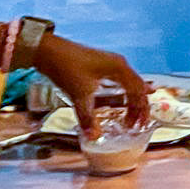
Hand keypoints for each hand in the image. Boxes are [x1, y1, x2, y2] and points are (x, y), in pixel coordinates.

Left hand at [33, 34, 147, 133]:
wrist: (49, 51)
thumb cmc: (67, 68)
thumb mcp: (79, 94)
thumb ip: (87, 117)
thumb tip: (93, 137)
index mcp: (120, 69)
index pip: (138, 91)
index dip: (140, 109)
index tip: (139, 125)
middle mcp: (120, 64)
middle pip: (138, 86)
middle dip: (139, 106)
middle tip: (138, 124)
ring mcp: (111, 63)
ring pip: (130, 83)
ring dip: (133, 99)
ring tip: (134, 114)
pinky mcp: (102, 65)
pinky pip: (122, 80)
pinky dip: (126, 91)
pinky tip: (124, 95)